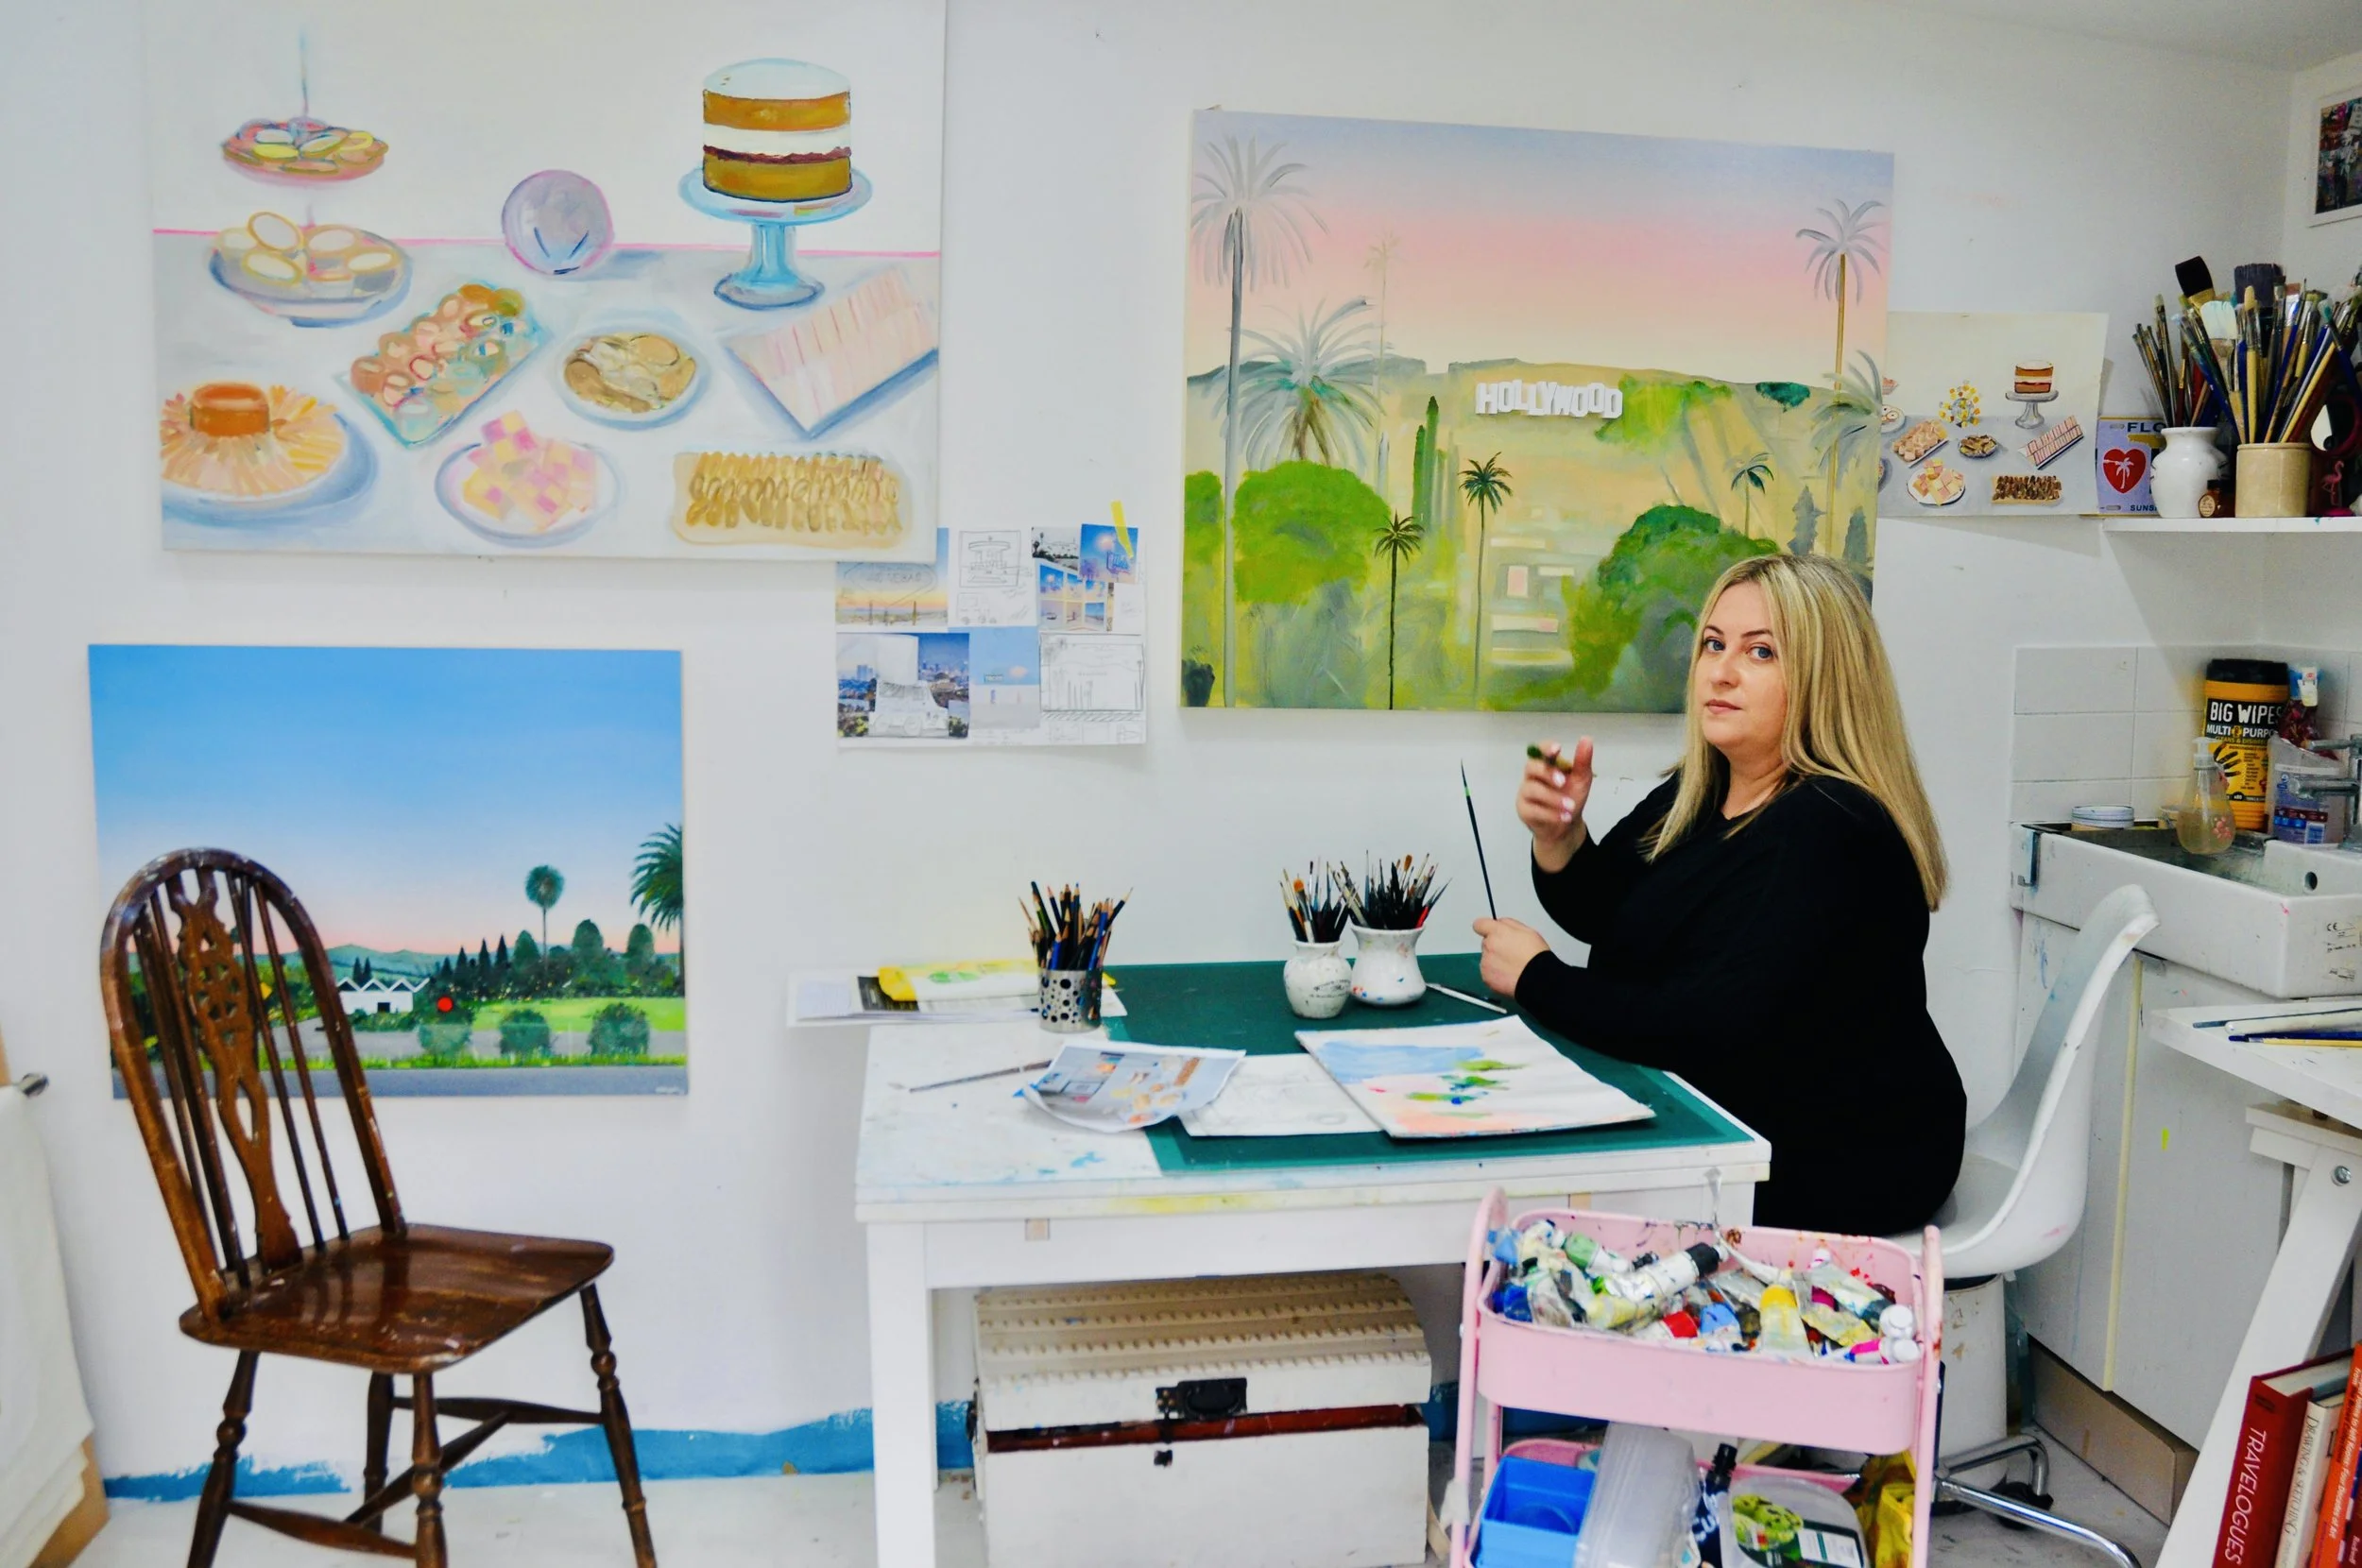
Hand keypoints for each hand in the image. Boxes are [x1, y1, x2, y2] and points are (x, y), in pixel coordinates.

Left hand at [1474, 917, 1550, 996]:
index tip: (1489, 931)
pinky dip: (1495, 974)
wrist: (1537, 978)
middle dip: (1495, 946)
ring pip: (1487, 959)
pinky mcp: (1486, 977)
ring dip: (1495, 961)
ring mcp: (1486, 962)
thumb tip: (1500, 923)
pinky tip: (1509, 974)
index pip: (1479, 924)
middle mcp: (1488, 946)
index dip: (1485, 927)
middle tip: (1511, 953)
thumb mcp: (1527, 931)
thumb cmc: (1535, 956)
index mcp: (1497, 932)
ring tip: (1512, 966)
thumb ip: (1509, 924)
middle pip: (1486, 943)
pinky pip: (1488, 973)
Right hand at [1519, 737, 1593, 872]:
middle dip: (1547, 773)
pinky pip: (1533, 809)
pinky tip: (1564, 817)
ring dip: (1553, 798)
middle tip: (1563, 782)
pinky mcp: (1524, 810)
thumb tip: (1586, 739)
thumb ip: (1582, 761)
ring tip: (1570, 807)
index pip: (1540, 750)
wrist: (1566, 825)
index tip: (1557, 749)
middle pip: (1531, 767)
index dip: (1546, 748)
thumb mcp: (1581, 779)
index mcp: (1546, 765)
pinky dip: (1550, 814)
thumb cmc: (1571, 796)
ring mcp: (1526, 793)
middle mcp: (1533, 776)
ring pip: (1533, 790)